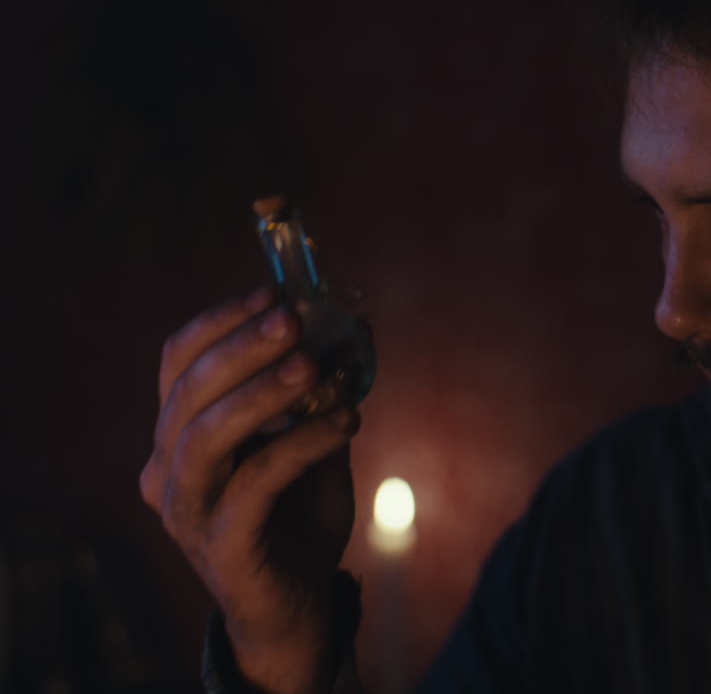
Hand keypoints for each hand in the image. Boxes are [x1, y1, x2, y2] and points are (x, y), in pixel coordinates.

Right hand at [140, 288, 360, 693]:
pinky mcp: (222, 545)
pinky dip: (300, 443)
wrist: (300, 604)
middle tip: (293, 317)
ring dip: (261, 392)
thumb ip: (320, 394)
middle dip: (243, 345)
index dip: (220, 322)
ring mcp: (187, 511)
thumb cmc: (300, 517)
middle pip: (187, 391)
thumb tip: (356, 329)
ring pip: (203, 436)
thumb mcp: (313, 444)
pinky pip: (253, 483)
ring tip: (313, 365)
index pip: (177, 363)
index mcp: (178, 436)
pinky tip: (344, 423)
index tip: (272, 292)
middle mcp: (168, 470)